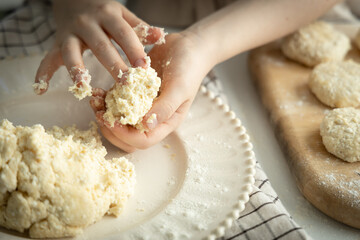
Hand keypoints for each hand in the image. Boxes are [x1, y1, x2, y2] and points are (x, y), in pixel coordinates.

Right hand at [34, 0, 163, 93]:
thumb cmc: (105, 12)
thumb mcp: (123, 15)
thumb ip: (140, 28)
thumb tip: (161, 37)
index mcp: (108, 15)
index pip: (123, 33)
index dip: (134, 49)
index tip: (145, 66)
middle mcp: (87, 24)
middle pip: (101, 46)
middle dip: (113, 65)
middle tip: (125, 83)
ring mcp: (70, 34)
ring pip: (71, 53)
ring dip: (76, 70)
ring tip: (82, 88)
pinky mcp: (57, 43)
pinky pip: (48, 58)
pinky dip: (42, 73)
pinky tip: (40, 89)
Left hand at [90, 31, 215, 151]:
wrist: (187, 46)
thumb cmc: (189, 68)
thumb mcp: (180, 88)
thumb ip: (165, 108)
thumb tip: (146, 126)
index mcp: (165, 122)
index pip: (144, 140)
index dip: (126, 135)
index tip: (113, 120)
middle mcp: (152, 118)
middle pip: (127, 137)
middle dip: (110, 128)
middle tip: (99, 113)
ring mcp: (141, 106)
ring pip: (118, 121)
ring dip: (104, 114)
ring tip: (94, 100)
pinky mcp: (132, 93)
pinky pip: (114, 102)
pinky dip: (104, 99)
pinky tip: (97, 90)